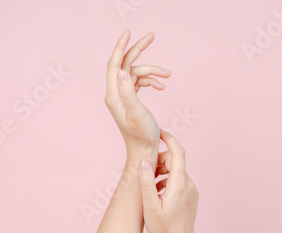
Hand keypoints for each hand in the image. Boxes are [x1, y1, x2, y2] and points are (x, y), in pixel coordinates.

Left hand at [105, 29, 170, 156]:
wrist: (145, 150)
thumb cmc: (142, 135)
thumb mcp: (136, 113)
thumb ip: (128, 92)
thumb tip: (122, 70)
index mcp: (114, 96)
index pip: (114, 65)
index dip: (120, 47)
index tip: (128, 33)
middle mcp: (116, 94)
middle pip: (125, 64)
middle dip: (138, 50)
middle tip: (151, 36)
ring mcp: (123, 96)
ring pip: (136, 73)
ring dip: (152, 72)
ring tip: (168, 75)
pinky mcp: (131, 100)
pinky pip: (140, 82)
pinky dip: (151, 81)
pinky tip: (161, 85)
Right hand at [137, 130, 198, 232]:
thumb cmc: (163, 228)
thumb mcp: (149, 205)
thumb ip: (146, 182)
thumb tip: (143, 162)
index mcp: (179, 184)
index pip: (178, 153)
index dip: (169, 139)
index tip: (159, 133)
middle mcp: (188, 184)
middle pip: (175, 162)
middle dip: (160, 161)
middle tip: (145, 170)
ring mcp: (191, 190)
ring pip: (176, 172)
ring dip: (162, 172)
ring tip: (149, 186)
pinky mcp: (191, 196)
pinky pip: (179, 181)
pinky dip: (167, 181)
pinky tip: (157, 193)